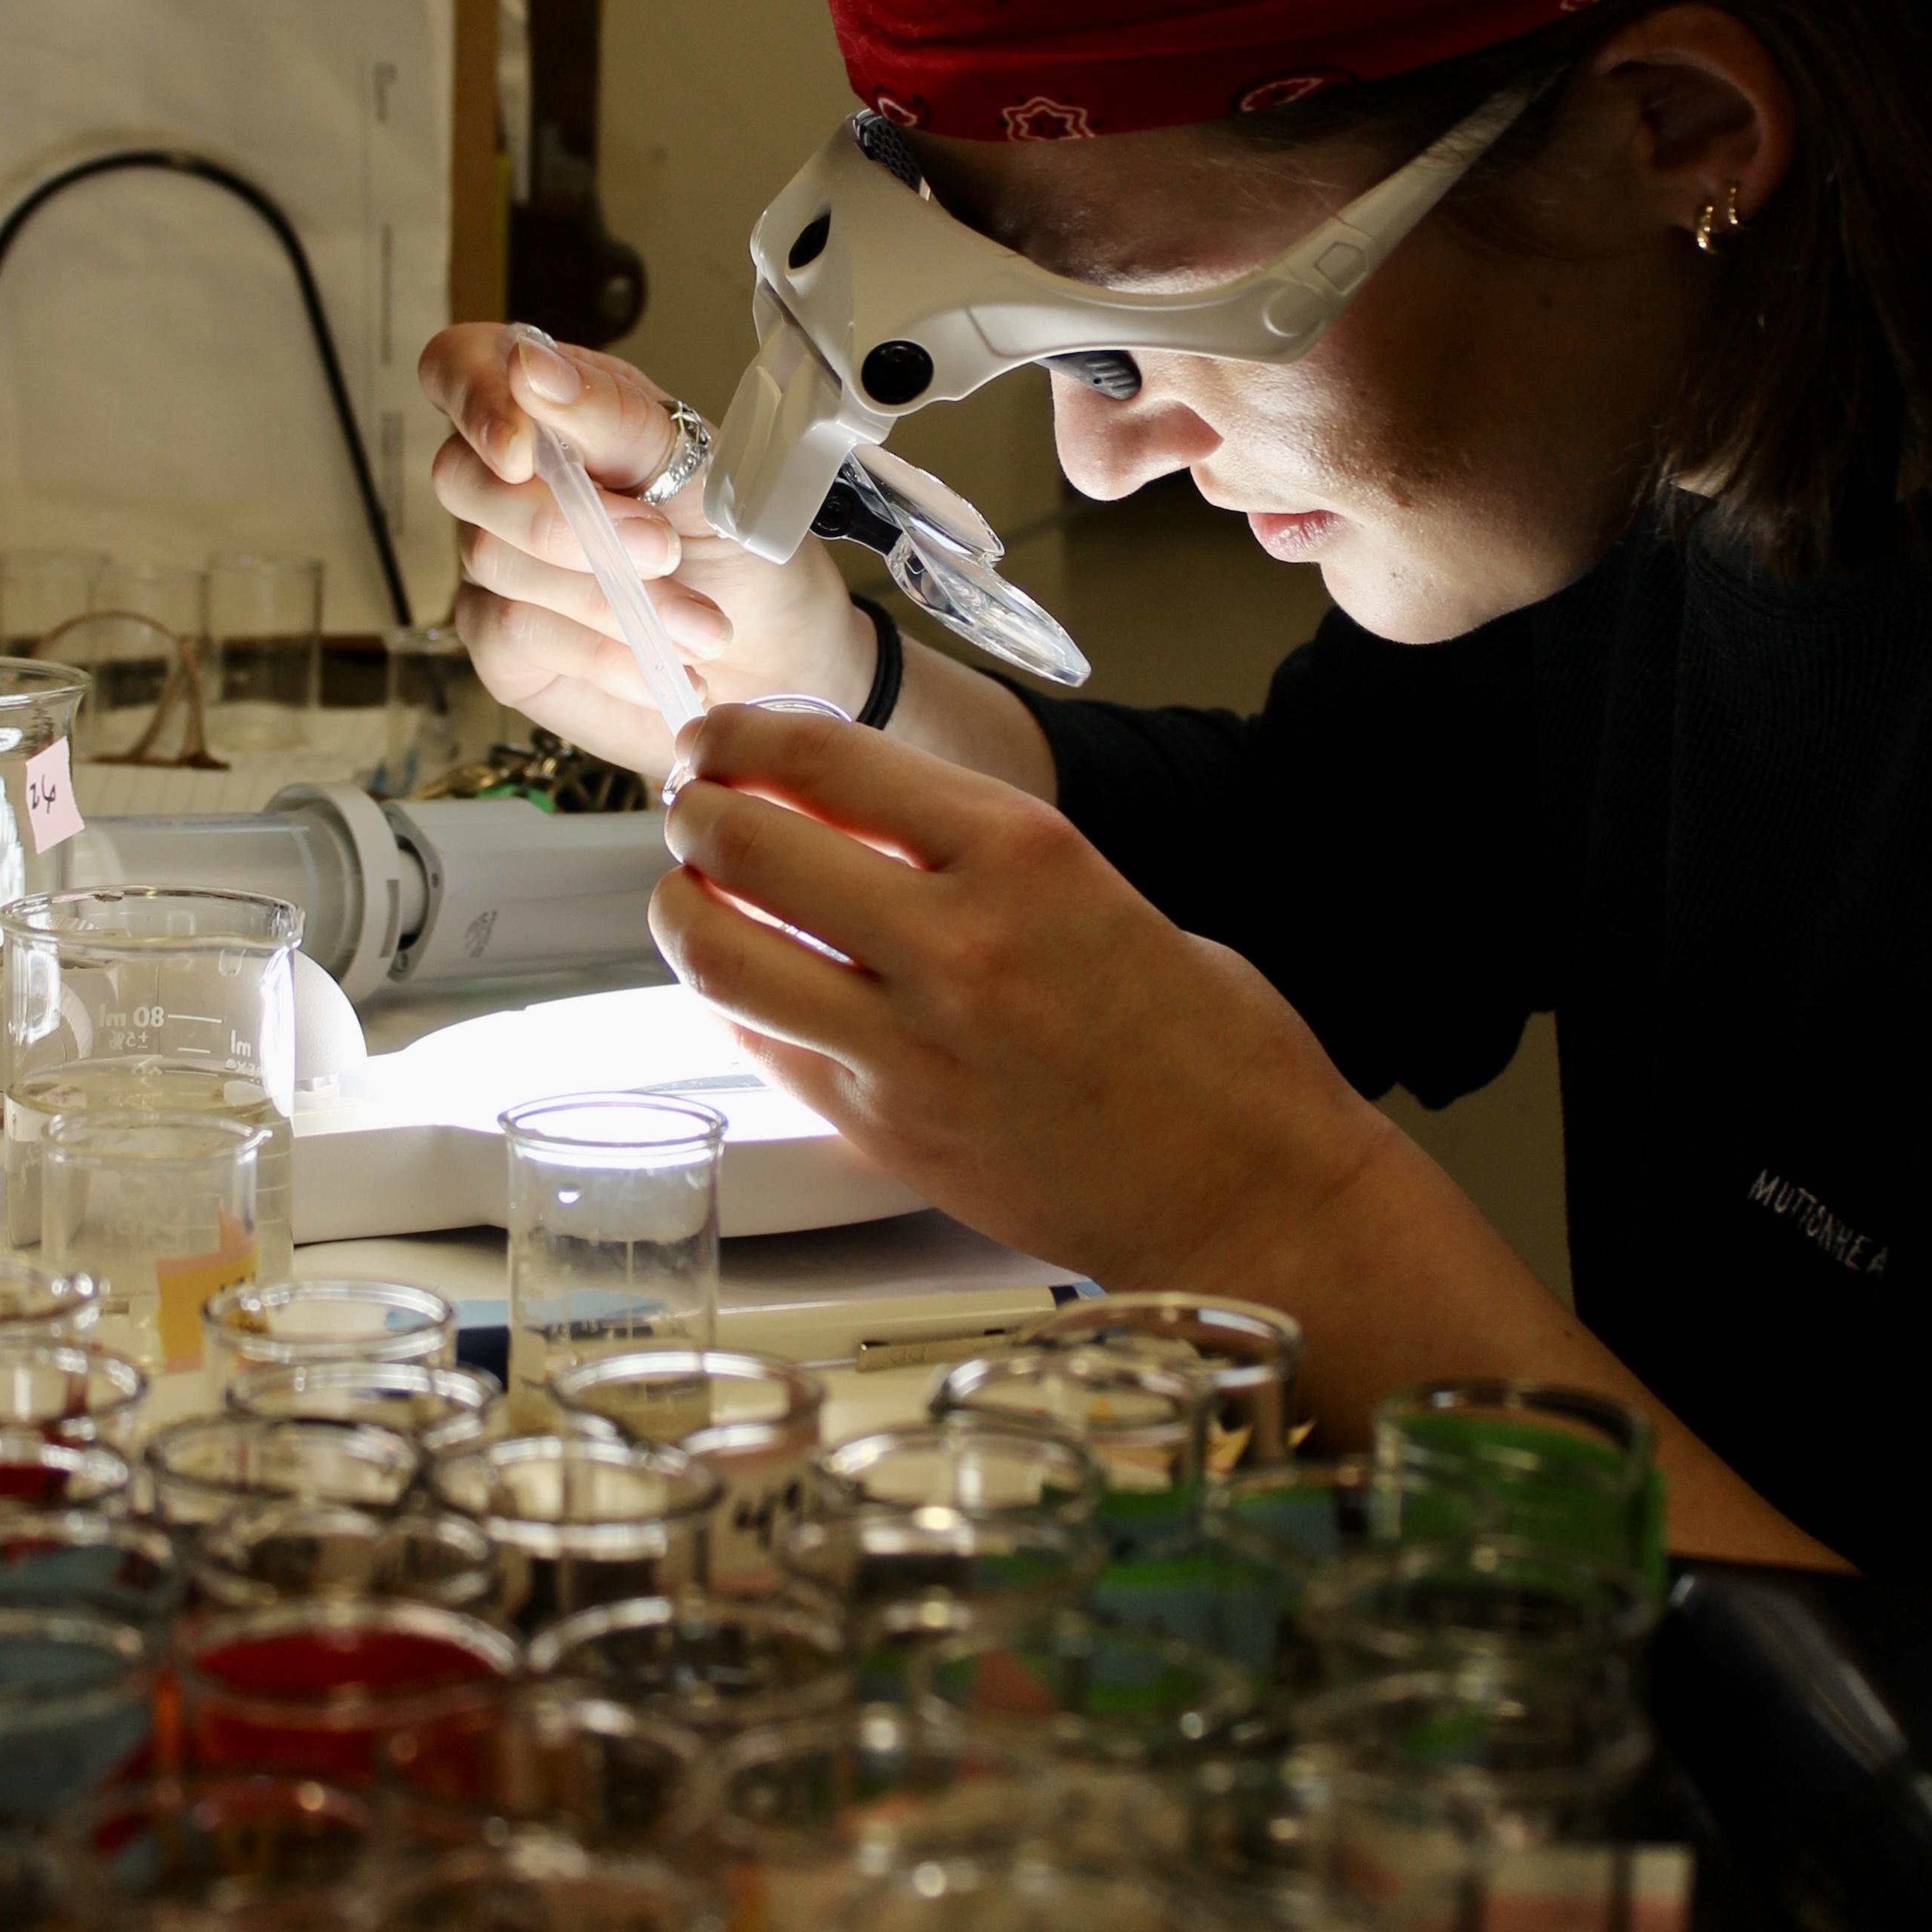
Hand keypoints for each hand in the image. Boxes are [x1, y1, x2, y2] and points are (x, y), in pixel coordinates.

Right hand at [420, 327, 874, 778]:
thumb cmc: (738, 550)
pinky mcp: (499, 640)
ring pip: (494, 558)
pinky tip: (655, 663)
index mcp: (558, 409)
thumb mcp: (701, 470)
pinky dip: (597, 651)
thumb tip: (532, 367)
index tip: (522, 450)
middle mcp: (511, 479)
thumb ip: (612, 415)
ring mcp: (496, 559)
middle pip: (463, 475)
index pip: (462, 365)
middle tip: (665, 550)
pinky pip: (515, 632)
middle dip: (568, 519)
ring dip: (607, 596)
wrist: (773, 657)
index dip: (473, 396)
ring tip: (696, 624)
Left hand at [652, 703, 1376, 1287]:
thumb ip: (975, 854)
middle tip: (689, 806)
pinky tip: (749, 984)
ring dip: (682, 909)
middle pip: (746, 843)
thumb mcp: (1099, 891)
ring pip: (721, 953)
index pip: (825, 754)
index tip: (717, 735)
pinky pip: (763, 1045)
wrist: (1248, 1197)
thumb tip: (848, 819)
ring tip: (689, 893)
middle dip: (694, 810)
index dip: (742, 735)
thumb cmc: (1207, 1047)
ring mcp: (909, 1046)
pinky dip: (734, 1002)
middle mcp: (953, 941)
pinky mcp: (885, 1131)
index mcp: (1022, 852)